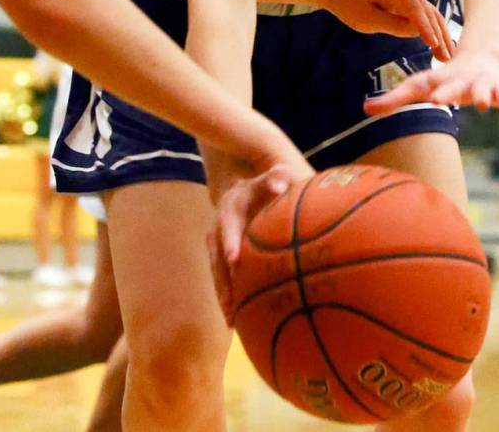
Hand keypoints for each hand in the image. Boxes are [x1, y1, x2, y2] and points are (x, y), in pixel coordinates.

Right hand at [205, 138, 313, 324]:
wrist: (246, 190)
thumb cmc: (266, 186)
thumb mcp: (270, 178)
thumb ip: (275, 178)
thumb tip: (281, 181)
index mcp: (230, 209)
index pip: (228, 225)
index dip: (230, 241)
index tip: (235, 258)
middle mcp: (219, 229)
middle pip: (217, 257)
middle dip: (222, 281)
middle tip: (230, 304)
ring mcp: (218, 245)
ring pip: (218, 272)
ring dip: (224, 295)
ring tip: (232, 320)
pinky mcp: (222, 259)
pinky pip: (223, 279)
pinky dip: (229, 297)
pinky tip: (238, 320)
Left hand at [325, 0, 454, 60]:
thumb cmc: (347, 3)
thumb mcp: (366, 20)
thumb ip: (393, 25)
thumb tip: (417, 32)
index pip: (416, 11)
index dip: (427, 30)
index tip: (435, 46)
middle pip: (429, 12)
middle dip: (440, 35)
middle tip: (448, 59)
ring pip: (430, 13)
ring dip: (439, 33)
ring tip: (447, 55)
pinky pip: (423, 13)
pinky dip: (431, 28)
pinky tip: (439, 44)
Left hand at [363, 49, 498, 134]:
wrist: (478, 59)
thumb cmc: (443, 78)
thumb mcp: (418, 86)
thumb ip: (393, 99)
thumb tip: (364, 109)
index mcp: (453, 82)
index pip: (445, 88)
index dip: (441, 93)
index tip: (437, 99)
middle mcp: (477, 84)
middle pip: (479, 90)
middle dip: (482, 95)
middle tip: (484, 103)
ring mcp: (498, 89)